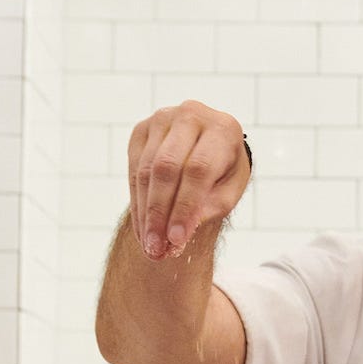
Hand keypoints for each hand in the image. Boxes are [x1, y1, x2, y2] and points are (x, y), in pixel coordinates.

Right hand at [127, 101, 249, 259]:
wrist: (209, 146)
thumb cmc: (224, 173)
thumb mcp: (228, 192)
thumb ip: (208, 209)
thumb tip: (177, 236)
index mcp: (223, 128)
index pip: (198, 169)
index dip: (185, 207)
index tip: (177, 240)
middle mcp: (191, 115)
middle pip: (167, 168)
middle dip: (159, 213)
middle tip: (156, 248)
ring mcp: (163, 119)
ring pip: (146, 171)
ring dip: (145, 213)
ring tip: (149, 245)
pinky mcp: (142, 130)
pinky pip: (134, 169)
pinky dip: (137, 202)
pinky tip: (143, 228)